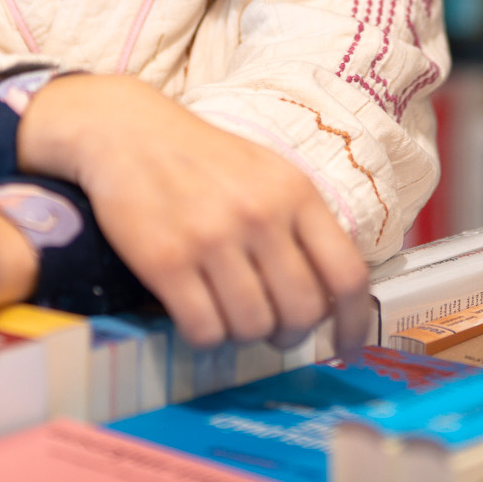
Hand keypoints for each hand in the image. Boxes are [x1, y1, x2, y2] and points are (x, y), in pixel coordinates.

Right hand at [19, 76, 369, 350]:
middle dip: (292, 334)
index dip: (353, 322)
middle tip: (275, 333)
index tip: (347, 348)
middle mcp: (260, 215)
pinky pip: (204, 330)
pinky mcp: (166, 262)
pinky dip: (206, 338)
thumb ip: (301, 224)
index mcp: (296, 192)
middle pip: (302, 310)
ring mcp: (212, 239)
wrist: (129, 133)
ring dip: (246, 336)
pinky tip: (199, 318)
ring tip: (231, 317)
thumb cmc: (205, 159)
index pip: (347, 274)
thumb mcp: (269, 173)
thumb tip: (330, 294)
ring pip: (253, 327)